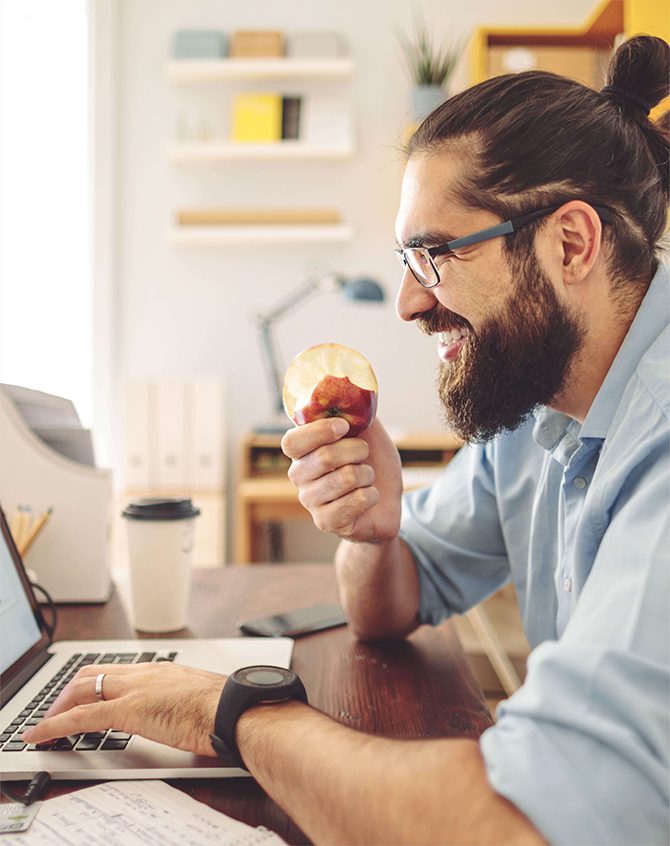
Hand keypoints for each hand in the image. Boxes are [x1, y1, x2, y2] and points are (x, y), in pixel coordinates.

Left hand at [22, 662, 224, 756]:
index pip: (117, 670)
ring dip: (59, 706)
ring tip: (46, 724)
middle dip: (69, 691)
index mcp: (161, 670)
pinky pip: (82, 716)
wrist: (235, 709)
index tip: (85, 695)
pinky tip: (41, 736)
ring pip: (82, 688)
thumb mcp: (199, 698)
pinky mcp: (129, 710)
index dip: (94, 682)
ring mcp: (135, 689)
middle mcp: (144, 673)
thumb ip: (184, 700)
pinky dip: (55, 726)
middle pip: (93, 673)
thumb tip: (186, 712)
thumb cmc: (226, 708)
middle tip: (57, 710)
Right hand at [281, 417, 402, 543]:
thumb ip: (356, 412)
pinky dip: (371, 495)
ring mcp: (312, 502)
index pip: (291, 442)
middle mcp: (300, 477)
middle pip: (323, 457)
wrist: (388, 501)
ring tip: (367, 477)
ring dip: (367, 474)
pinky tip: (369, 496)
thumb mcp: (368, 433)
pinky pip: (353, 503)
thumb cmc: (373, 465)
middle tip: (364, 454)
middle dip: (356, 450)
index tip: (344, 427)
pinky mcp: (326, 522)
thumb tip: (353, 391)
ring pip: (343, 478)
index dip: (318, 432)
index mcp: (303, 452)